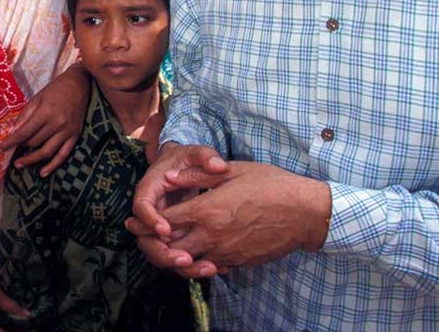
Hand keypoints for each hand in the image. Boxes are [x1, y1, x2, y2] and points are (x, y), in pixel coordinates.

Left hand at [0, 63, 89, 175]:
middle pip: (34, 143)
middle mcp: (57, 124)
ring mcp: (67, 131)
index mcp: (45, 112)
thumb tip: (12, 133)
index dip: (9, 143)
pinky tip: (43, 172)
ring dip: (32, 160)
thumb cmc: (55, 89)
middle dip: (20, 148)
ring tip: (19, 164)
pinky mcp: (75, 136)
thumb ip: (24, 116)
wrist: (79, 84)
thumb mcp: (37, 99)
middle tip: (11, 152)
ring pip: (47, 152)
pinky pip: (63, 155)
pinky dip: (53, 165)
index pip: (23, 133)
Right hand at [126, 143, 227, 277]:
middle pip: (144, 237)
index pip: (141, 206)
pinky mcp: (171, 236)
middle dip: (163, 252)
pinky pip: (174, 253)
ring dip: (177, 264)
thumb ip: (206, 156)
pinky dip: (190, 264)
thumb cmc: (186, 159)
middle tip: (186, 259)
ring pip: (158, 252)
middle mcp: (150, 211)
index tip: (167, 230)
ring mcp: (158, 226)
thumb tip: (218, 166)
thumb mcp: (195, 153)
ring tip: (206, 268)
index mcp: (150, 188)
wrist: (181, 166)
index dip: (150, 220)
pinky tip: (214, 268)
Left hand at [148, 161, 331, 270]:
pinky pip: (209, 266)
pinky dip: (196, 261)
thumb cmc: (271, 185)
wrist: (303, 213)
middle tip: (142, 236)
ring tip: (164, 245)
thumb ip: (198, 176)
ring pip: (187, 262)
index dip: (147, 221)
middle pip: (170, 248)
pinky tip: (194, 251)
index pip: (166, 220)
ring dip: (173, 255)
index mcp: (208, 211)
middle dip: (153, 243)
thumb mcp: (232, 171)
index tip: (134, 219)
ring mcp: (225, 252)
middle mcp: (212, 236)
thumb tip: (170, 177)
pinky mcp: (237, 262)